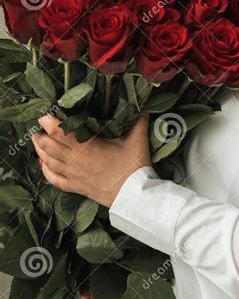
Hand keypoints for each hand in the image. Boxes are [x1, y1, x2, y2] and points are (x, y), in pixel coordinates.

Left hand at [31, 113, 151, 207]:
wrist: (135, 196)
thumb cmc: (134, 167)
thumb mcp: (137, 140)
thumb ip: (138, 119)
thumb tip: (142, 103)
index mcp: (86, 147)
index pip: (59, 132)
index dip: (48, 122)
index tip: (43, 114)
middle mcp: (75, 161)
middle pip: (48, 146)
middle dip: (40, 134)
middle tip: (38, 125)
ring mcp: (74, 176)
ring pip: (48, 161)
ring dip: (40, 149)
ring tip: (36, 139)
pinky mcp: (77, 187)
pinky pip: (55, 179)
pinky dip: (46, 170)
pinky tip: (43, 164)